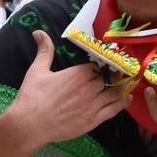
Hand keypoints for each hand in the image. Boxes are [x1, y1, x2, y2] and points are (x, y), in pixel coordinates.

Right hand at [2, 30, 127, 148]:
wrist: (29, 125)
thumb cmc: (32, 97)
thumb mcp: (37, 71)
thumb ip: (44, 51)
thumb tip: (39, 31)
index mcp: (78, 74)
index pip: (97, 65)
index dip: (100, 65)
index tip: (102, 66)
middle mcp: (89, 88)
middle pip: (108, 78)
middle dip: (111, 76)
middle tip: (114, 74)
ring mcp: (93, 105)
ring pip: (114, 93)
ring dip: (120, 87)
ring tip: (124, 84)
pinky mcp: (93, 120)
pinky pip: (113, 109)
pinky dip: (122, 103)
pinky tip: (127, 98)